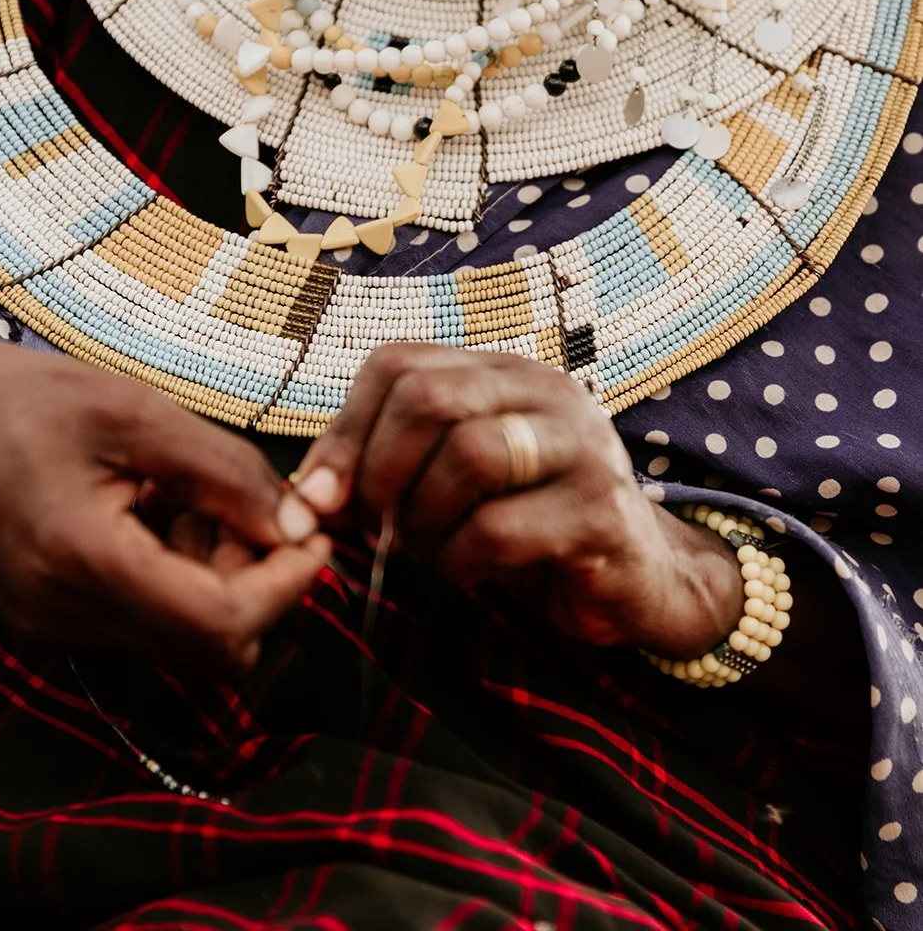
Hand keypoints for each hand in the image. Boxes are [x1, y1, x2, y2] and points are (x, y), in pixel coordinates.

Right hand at [0, 331, 329, 670]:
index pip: (219, 623)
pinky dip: (178, 581)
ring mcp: (54, 625)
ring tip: (205, 500)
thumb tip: (298, 524)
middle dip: (256, 586)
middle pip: (205, 646)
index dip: (284, 588)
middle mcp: (66, 615)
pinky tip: (168, 514)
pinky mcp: (51, 618)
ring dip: (218, 582)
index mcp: (85, 562)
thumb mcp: (141, 415)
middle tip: (265, 511)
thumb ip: (226, 474)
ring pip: (178, 640)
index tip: (316, 536)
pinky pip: (142, 623)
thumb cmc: (32, 398)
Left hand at [292, 345, 740, 657]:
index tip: (322, 495)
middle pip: (429, 396)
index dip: (345, 428)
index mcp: (502, 372)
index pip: (398, 363)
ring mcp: (581, 446)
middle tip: (373, 526)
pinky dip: (462, 561)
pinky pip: (500, 528)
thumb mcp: (449, 487)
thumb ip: (384, 475)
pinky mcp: (601, 511)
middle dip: (378, 471)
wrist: (639, 581)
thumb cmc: (527, 529)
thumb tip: (305, 500)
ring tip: (430, 550)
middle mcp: (545, 391)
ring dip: (425, 519)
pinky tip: (469, 573)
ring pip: (468, 456)